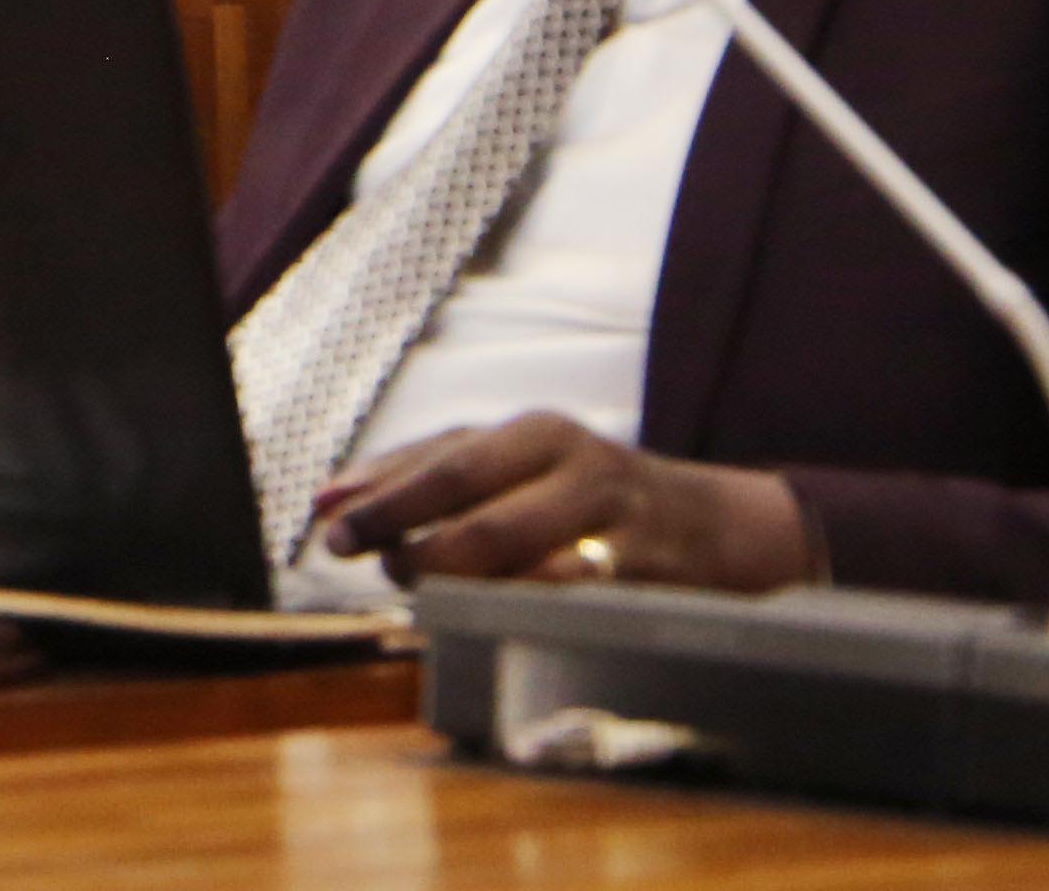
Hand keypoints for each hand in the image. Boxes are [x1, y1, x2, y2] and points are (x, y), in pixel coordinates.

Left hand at [309, 415, 815, 593]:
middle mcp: (575, 462)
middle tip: (354, 553)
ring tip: (411, 585)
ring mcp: (614, 516)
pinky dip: (518, 604)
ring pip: (513, 545)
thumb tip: (334, 498)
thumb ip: (434, 479)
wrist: (724, 526)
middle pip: (471, 495)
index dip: (379, 490)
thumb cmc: (597, 500)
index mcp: (536, 434)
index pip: (442, 460)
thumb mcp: (525, 471)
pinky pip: (569, 592)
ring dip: (449, 572)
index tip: (324, 517)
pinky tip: (482, 615)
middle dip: (401, 527)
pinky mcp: (647, 570)